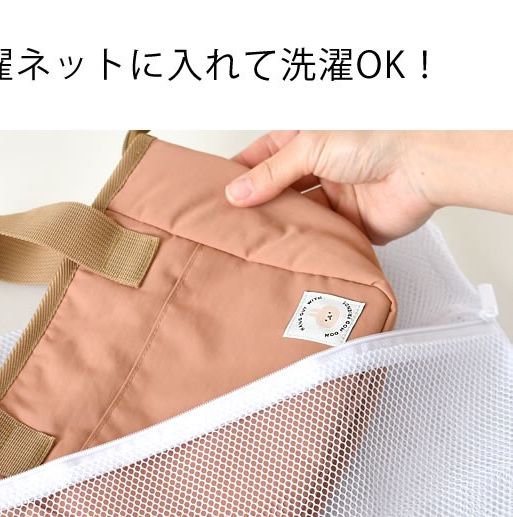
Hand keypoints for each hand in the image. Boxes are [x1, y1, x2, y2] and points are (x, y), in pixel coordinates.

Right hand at [225, 131, 512, 244]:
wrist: (423, 165)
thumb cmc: (378, 137)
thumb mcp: (310, 147)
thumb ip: (271, 174)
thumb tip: (236, 193)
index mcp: (309, 141)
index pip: (264, 158)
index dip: (241, 174)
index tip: (217, 192)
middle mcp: (320, 169)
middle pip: (278, 191)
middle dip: (256, 206)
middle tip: (227, 224)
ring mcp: (334, 199)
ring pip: (296, 218)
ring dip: (278, 228)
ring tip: (249, 243)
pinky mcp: (350, 227)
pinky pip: (320, 240)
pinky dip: (304, 246)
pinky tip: (283, 255)